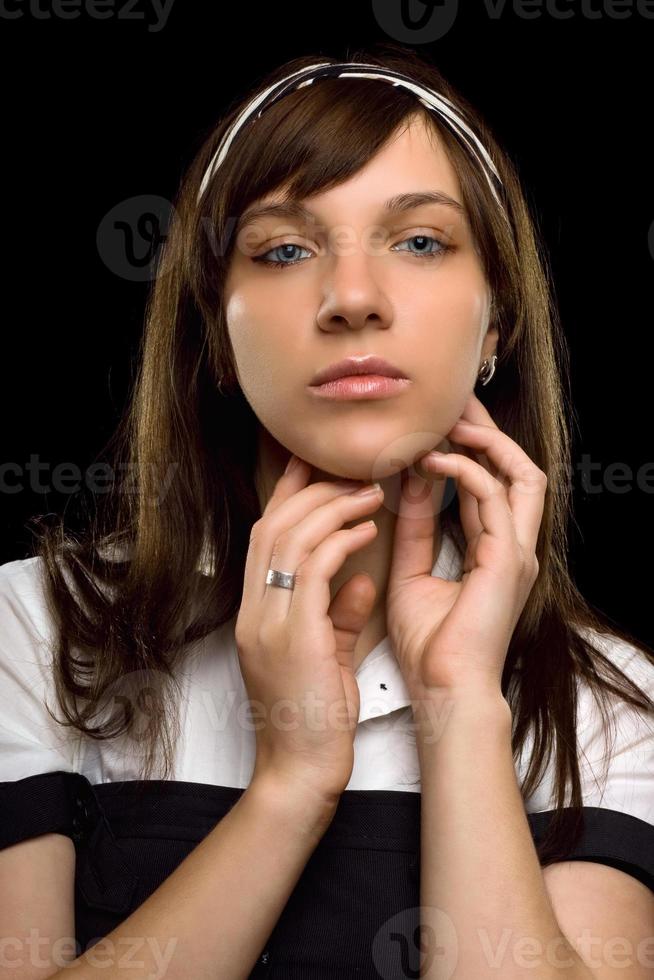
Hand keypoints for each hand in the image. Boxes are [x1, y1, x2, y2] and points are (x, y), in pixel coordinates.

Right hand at [235, 460, 383, 804]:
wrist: (300, 774)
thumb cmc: (315, 720)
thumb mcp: (327, 657)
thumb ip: (339, 615)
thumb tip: (359, 578)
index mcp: (257, 614)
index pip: (264, 538)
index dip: (287, 495)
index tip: (312, 465)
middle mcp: (255, 612)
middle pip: (273, 527)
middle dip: (312, 490)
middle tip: (352, 473)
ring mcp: (267, 623)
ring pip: (291, 539)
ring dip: (333, 508)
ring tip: (369, 494)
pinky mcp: (292, 637)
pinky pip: (315, 569)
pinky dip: (341, 541)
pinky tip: (369, 531)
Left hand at [386, 392, 546, 698]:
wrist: (443, 689)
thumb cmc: (429, 645)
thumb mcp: (411, 572)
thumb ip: (413, 528)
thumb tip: (405, 483)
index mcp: (494, 552)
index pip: (491, 485)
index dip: (467, 450)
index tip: (433, 425)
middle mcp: (513, 547)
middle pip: (516, 470)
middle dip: (486, 432)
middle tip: (450, 404)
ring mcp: (517, 552)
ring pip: (520, 474)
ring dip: (484, 442)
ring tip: (446, 422)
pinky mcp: (508, 559)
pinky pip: (497, 497)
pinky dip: (467, 470)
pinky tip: (434, 460)